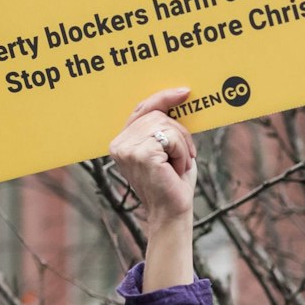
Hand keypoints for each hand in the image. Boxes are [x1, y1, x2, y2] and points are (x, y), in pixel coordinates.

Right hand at [109, 88, 198, 226]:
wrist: (172, 212)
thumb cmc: (173, 182)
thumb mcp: (168, 149)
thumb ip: (164, 127)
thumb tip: (180, 96)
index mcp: (121, 141)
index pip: (142, 109)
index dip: (163, 98)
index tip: (184, 92)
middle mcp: (119, 143)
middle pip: (158, 115)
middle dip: (180, 133)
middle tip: (185, 156)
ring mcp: (127, 149)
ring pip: (166, 125)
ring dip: (182, 146)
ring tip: (177, 166)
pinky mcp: (141, 154)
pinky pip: (171, 138)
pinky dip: (182, 153)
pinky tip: (176, 170)